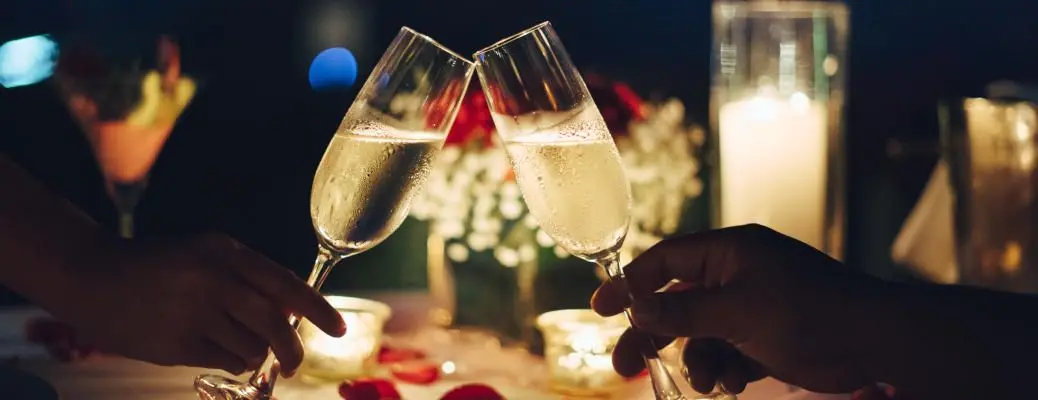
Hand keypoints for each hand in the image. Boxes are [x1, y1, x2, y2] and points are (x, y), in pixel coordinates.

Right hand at [48, 233, 344, 375]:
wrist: (91, 275)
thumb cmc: (157, 265)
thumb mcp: (206, 253)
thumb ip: (248, 277)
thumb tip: (294, 311)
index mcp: (225, 253)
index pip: (286, 285)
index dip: (318, 310)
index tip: (338, 328)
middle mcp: (213, 282)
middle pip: (275, 324)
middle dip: (292, 349)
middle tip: (295, 362)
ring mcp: (194, 315)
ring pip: (252, 349)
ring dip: (253, 354)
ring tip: (231, 341)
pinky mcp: (176, 345)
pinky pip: (224, 362)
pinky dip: (227, 360)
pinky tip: (206, 345)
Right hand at [591, 224, 885, 393]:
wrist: (871, 341)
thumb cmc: (808, 311)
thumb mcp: (736, 310)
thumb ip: (682, 309)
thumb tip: (635, 308)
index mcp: (729, 251)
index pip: (665, 259)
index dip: (631, 283)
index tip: (600, 308)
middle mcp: (735, 274)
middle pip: (675, 302)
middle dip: (654, 336)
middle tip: (626, 367)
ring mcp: (750, 305)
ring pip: (698, 334)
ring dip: (696, 360)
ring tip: (707, 381)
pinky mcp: (763, 336)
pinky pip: (724, 351)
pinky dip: (722, 369)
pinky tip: (732, 383)